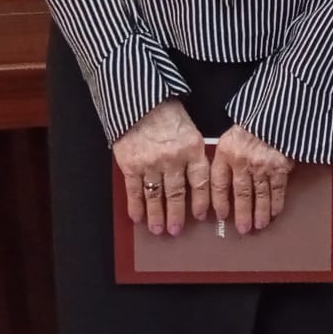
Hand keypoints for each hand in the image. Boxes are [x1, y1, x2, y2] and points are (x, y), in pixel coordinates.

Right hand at [112, 98, 208, 235]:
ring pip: (155, 196)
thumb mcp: (191, 131)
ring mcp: (150, 163)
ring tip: (157, 229)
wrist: (142, 103)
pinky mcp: (130, 165)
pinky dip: (136, 206)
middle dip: (177, 215)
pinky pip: (134, 191)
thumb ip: (194, 155)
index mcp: (193, 149)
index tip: (202, 215)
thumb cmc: (169, 115)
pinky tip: (138, 217)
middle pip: (177, 194)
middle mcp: (173, 159)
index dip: (202, 201)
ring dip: (156, 215)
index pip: (201, 182)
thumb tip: (197, 182)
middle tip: (176, 230)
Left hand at [210, 125, 294, 233]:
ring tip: (259, 225)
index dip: (218, 203)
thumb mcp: (229, 138)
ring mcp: (263, 164)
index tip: (219, 216)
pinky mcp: (280, 165)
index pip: (218, 185)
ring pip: (260, 194)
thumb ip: (223, 159)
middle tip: (242, 229)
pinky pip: (278, 188)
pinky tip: (275, 212)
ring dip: (260, 212)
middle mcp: (242, 161)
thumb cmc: (251, 125)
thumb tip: (218, 183)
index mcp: (226, 153)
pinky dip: (277, 202)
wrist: (277, 112)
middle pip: (241, 194)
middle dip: (242, 214)